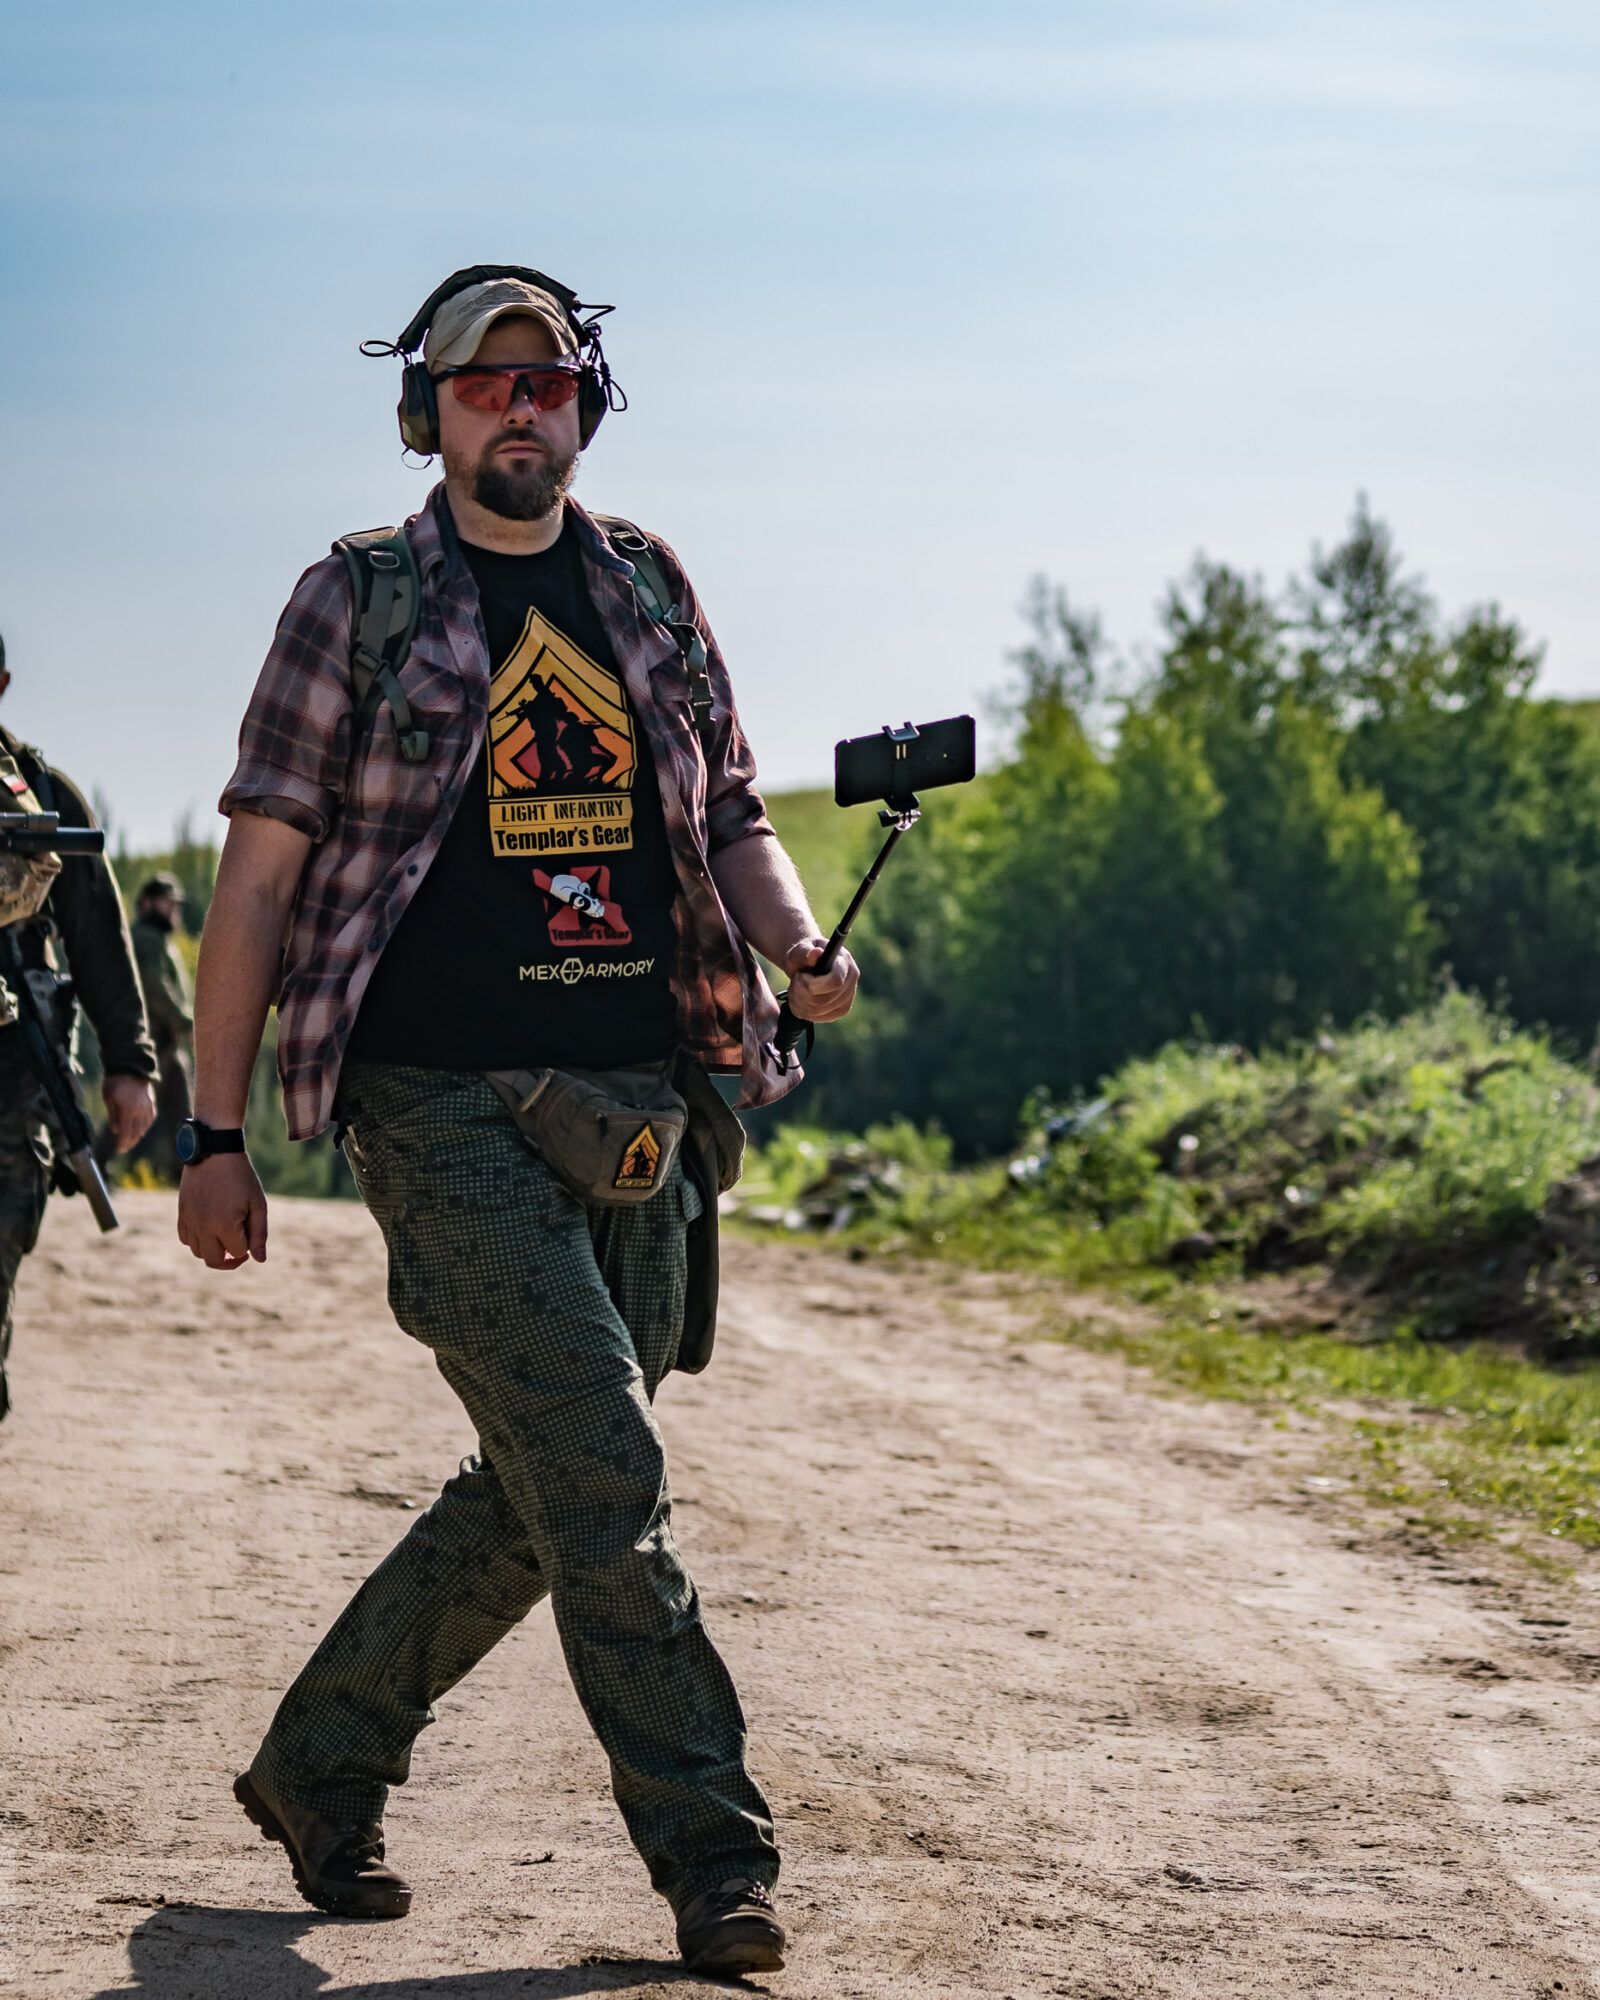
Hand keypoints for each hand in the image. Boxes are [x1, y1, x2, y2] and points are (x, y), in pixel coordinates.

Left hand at [102, 1074, 157, 1152]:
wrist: (130, 1068)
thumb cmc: (115, 1083)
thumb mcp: (108, 1099)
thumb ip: (113, 1116)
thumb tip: (117, 1131)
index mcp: (128, 1110)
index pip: (127, 1133)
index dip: (123, 1143)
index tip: (120, 1150)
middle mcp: (140, 1111)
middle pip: (137, 1133)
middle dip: (130, 1142)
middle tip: (124, 1148)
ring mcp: (147, 1107)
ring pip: (144, 1127)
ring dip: (138, 1136)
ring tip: (131, 1140)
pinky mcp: (152, 1103)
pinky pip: (150, 1119)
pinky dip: (146, 1126)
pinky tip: (142, 1129)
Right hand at [177, 1152, 268, 1269]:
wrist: (214, 1151)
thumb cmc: (241, 1177)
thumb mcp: (258, 1204)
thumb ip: (259, 1234)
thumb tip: (259, 1260)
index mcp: (225, 1224)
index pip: (238, 1253)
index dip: (249, 1247)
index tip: (252, 1231)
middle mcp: (203, 1226)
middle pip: (214, 1261)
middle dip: (230, 1262)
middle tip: (240, 1252)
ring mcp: (189, 1221)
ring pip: (198, 1253)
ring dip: (213, 1251)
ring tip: (226, 1238)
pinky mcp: (181, 1214)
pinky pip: (185, 1239)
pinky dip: (197, 1241)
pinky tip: (210, 1230)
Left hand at [782, 936, 859, 1023]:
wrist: (805, 965)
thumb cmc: (803, 955)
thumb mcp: (799, 950)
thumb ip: (805, 952)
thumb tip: (816, 953)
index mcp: (844, 960)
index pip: (836, 980)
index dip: (815, 984)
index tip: (800, 977)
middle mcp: (851, 979)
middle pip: (826, 999)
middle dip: (802, 992)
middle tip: (794, 981)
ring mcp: (848, 997)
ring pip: (820, 1010)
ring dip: (800, 1001)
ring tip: (794, 989)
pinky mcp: (840, 1010)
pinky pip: (819, 1017)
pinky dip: (803, 1011)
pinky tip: (799, 999)